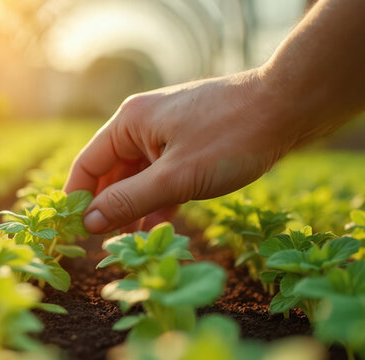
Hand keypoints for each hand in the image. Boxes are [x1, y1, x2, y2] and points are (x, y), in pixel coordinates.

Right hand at [64, 68, 300, 233]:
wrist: (288, 107)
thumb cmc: (231, 137)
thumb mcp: (176, 177)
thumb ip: (130, 200)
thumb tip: (90, 222)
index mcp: (130, 122)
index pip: (88, 165)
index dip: (79, 200)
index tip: (75, 234)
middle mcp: (143, 123)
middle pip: (112, 172)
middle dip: (110, 209)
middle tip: (107, 247)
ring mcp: (169, 132)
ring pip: (140, 176)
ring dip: (136, 208)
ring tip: (134, 243)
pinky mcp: (192, 143)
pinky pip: (164, 175)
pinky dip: (161, 199)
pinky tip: (161, 226)